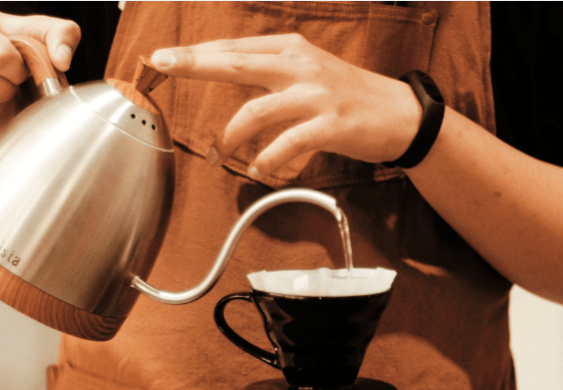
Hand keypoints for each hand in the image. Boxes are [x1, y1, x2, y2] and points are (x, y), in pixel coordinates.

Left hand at [150, 34, 420, 177]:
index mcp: (292, 49)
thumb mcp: (309, 71)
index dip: (196, 52)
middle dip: (195, 64)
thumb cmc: (349, 97)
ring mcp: (315, 95)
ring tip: (220, 154)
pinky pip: (286, 144)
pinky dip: (266, 160)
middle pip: (235, 62)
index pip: (234, 47)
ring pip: (256, 111)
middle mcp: (300, 66)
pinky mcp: (329, 126)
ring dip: (230, 137)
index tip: (164, 55)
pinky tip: (258, 169)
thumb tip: (226, 73)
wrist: (399, 115)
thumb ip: (270, 71)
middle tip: (163, 64)